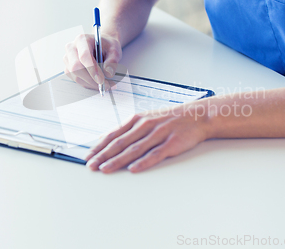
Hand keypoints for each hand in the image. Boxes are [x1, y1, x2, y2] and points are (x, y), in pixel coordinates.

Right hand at [63, 33, 121, 88]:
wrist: (102, 45)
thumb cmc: (107, 46)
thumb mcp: (115, 50)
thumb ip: (113, 61)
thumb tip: (108, 73)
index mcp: (82, 39)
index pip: (84, 56)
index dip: (92, 69)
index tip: (101, 80)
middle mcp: (72, 48)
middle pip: (76, 67)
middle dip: (91, 79)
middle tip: (105, 85)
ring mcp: (68, 58)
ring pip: (76, 75)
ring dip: (91, 83)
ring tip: (106, 85)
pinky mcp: (68, 67)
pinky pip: (76, 79)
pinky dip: (88, 84)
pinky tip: (98, 83)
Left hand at [85, 103, 211, 172]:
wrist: (197, 116)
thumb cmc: (169, 119)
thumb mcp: (145, 118)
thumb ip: (126, 129)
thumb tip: (105, 137)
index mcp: (137, 120)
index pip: (114, 134)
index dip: (99, 146)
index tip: (88, 156)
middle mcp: (145, 126)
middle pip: (120, 143)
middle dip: (103, 155)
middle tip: (91, 166)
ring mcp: (158, 134)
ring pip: (134, 149)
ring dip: (118, 160)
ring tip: (105, 169)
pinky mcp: (171, 143)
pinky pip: (155, 154)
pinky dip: (143, 162)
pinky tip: (133, 169)